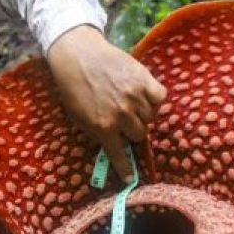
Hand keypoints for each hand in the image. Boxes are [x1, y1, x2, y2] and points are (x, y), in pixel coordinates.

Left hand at [46, 25, 166, 180]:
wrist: (77, 55)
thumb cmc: (74, 87)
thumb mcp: (78, 117)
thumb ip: (97, 133)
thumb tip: (114, 147)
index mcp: (103, 126)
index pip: (119, 155)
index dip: (126, 169)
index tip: (131, 179)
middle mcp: (121, 114)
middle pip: (139, 134)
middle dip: (132, 131)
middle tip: (125, 121)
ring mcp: (135, 96)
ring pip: (151, 117)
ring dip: (143, 114)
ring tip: (132, 104)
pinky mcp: (144, 79)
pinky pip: (160, 97)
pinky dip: (155, 100)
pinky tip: (145, 96)